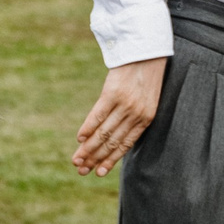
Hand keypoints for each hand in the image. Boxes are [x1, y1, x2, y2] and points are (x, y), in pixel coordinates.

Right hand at [73, 57, 166, 175]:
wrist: (147, 50)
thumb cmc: (145, 75)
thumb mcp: (146, 98)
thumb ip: (133, 116)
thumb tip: (115, 135)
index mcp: (146, 118)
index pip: (125, 145)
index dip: (110, 160)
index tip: (98, 173)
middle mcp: (136, 114)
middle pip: (112, 141)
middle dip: (95, 158)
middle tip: (81, 171)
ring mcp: (125, 104)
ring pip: (104, 132)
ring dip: (88, 148)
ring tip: (77, 160)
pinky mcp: (113, 92)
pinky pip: (98, 115)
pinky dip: (88, 127)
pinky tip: (80, 139)